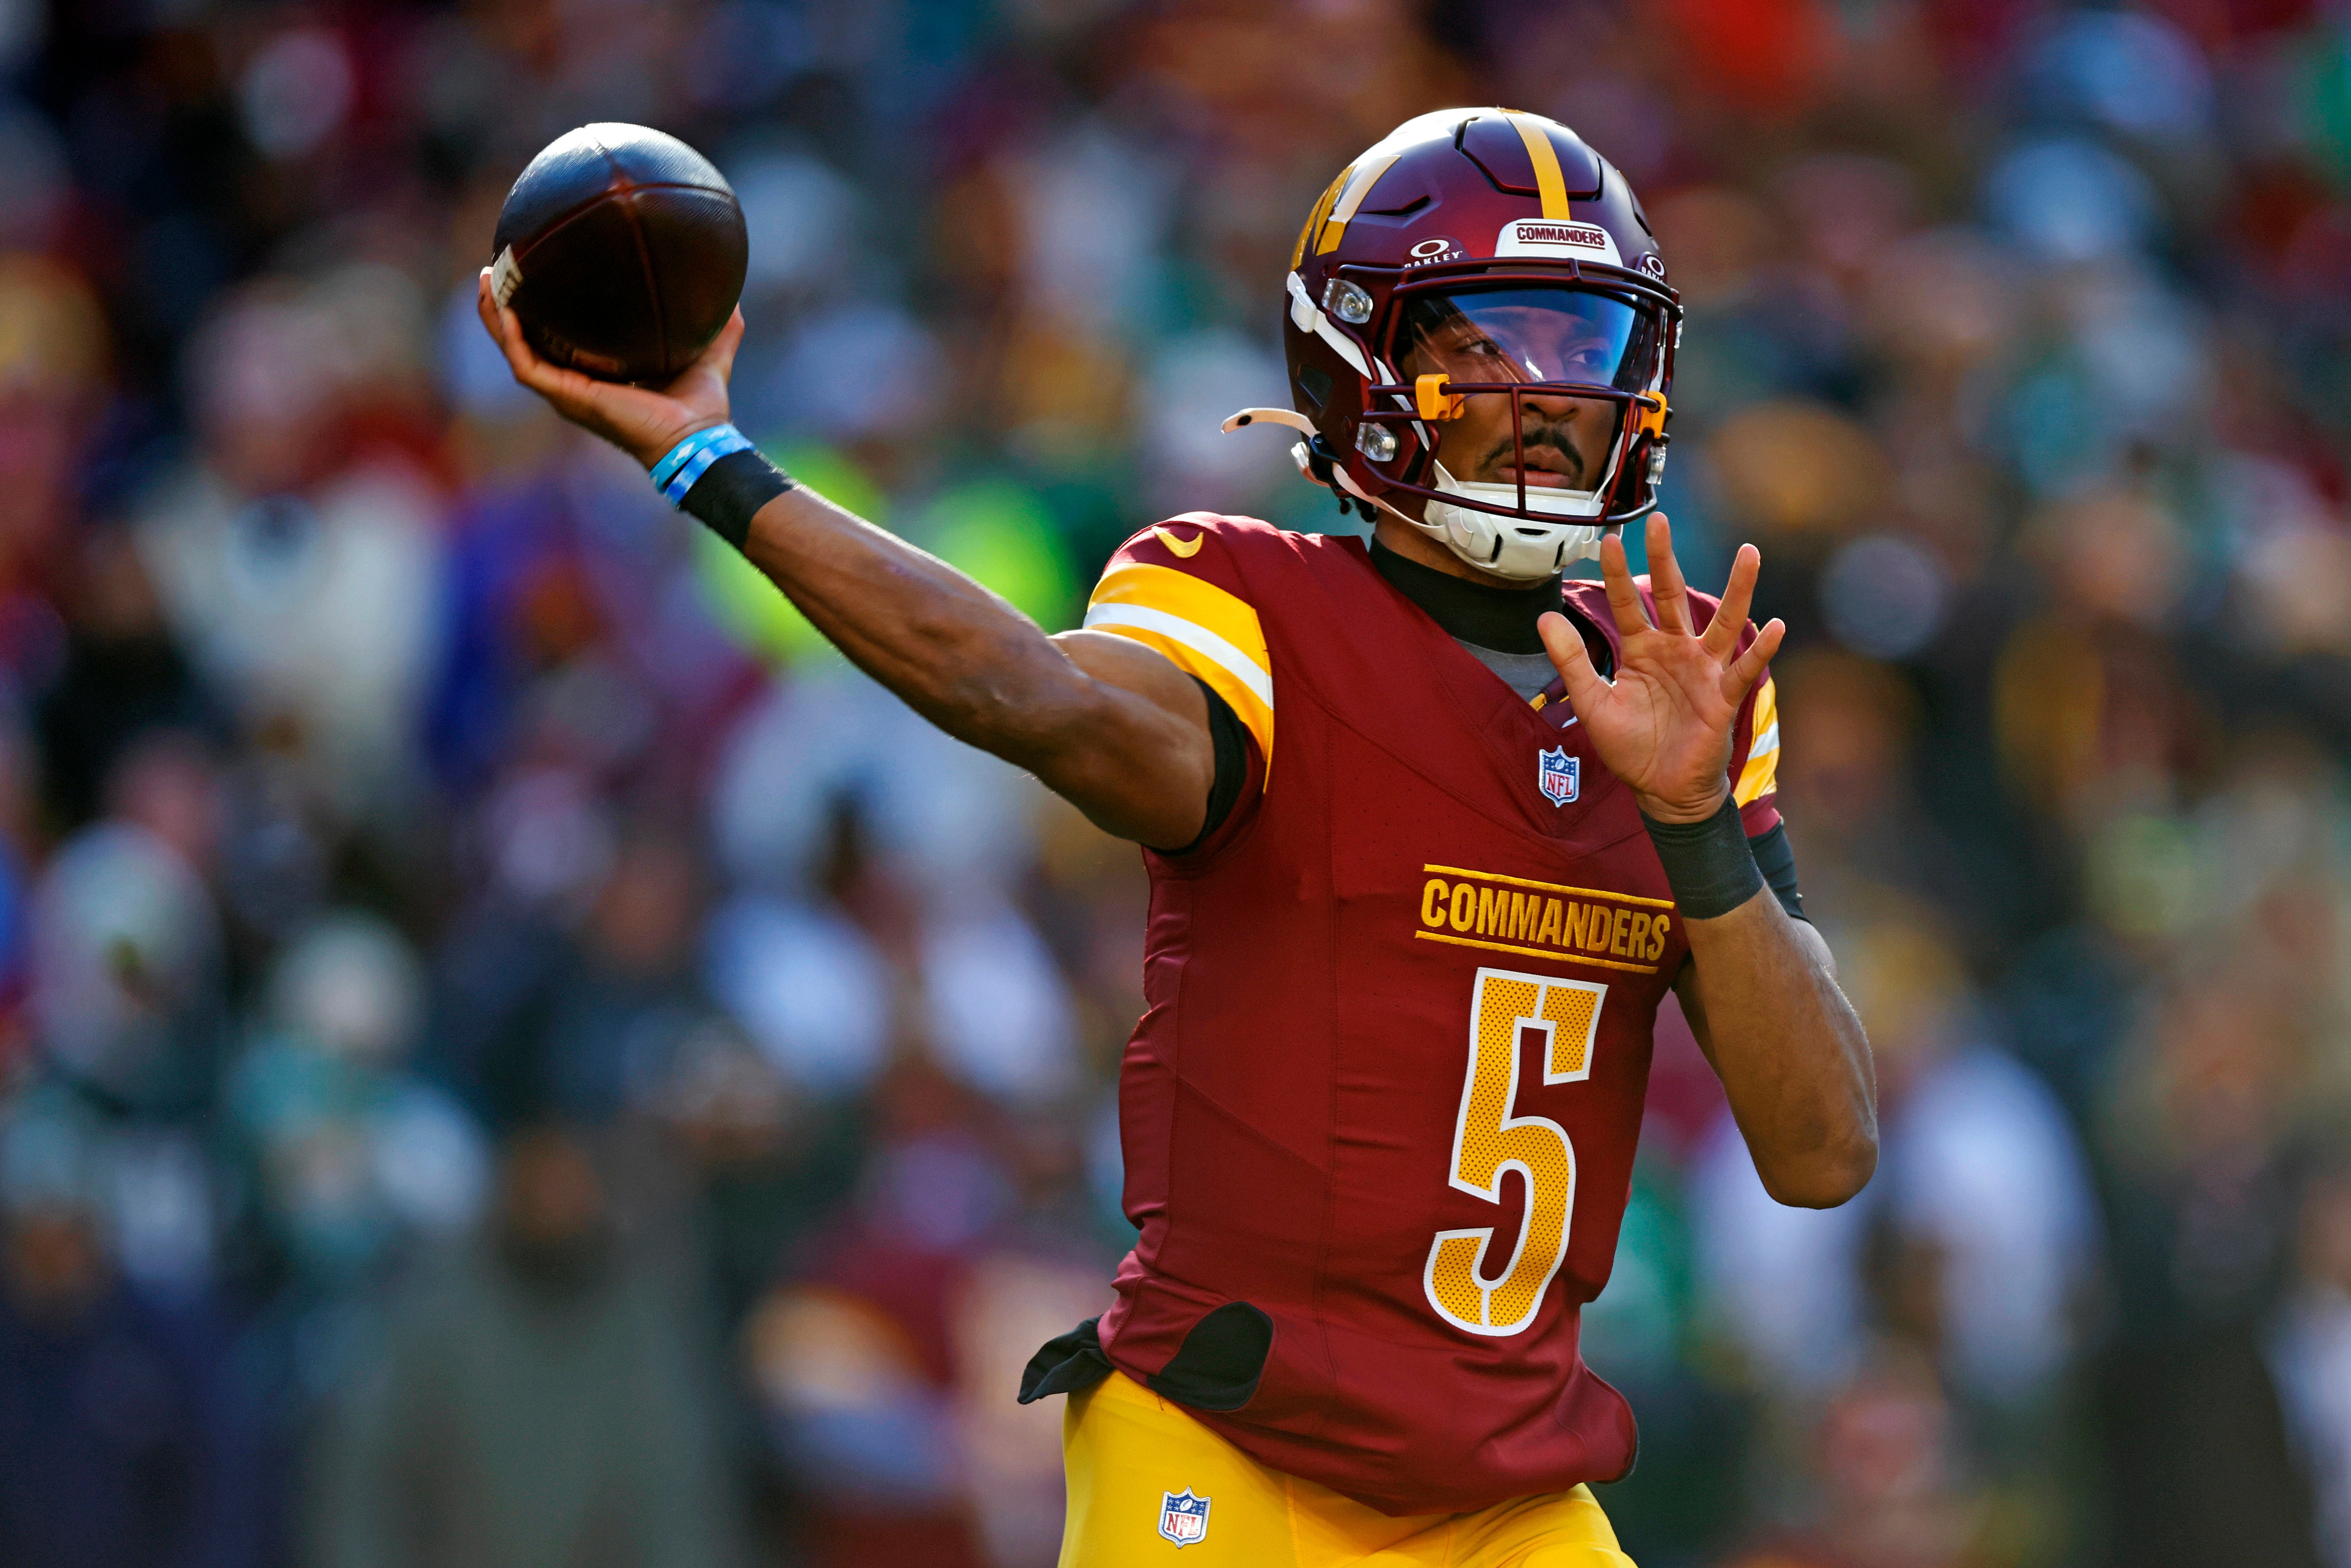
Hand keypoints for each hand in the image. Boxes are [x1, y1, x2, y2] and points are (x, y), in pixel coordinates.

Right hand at [475, 269, 744, 470]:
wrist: (698, 438)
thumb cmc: (701, 407)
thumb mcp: (709, 353)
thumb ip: (720, 325)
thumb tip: (735, 296)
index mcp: (599, 374)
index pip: (560, 339)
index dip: (544, 310)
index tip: (535, 274)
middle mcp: (576, 384)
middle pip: (526, 341)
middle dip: (506, 308)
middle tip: (494, 271)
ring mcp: (567, 392)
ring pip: (516, 350)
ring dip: (496, 317)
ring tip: (486, 281)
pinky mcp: (568, 398)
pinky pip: (526, 364)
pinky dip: (512, 337)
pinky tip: (505, 309)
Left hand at [1537, 513, 1783, 822]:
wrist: (1660, 790)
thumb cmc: (1630, 746)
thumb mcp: (1592, 702)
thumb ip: (1571, 660)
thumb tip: (1543, 617)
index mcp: (1642, 650)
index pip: (1629, 603)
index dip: (1620, 574)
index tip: (1611, 540)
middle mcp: (1676, 650)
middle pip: (1672, 595)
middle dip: (1667, 559)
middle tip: (1659, 519)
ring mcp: (1704, 670)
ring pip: (1723, 622)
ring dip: (1738, 589)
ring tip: (1749, 552)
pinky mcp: (1724, 696)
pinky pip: (1745, 668)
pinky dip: (1762, 649)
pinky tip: (1775, 626)